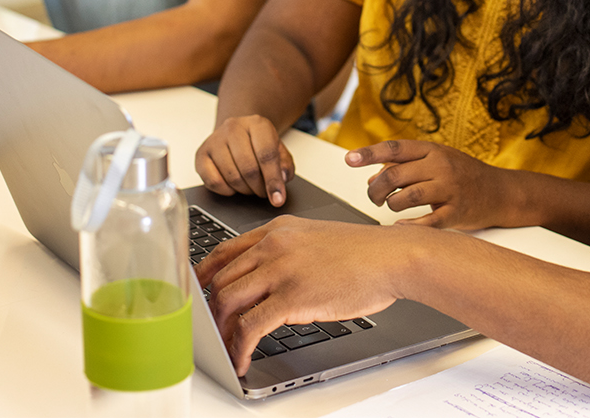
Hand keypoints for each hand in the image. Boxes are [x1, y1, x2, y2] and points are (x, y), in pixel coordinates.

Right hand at [195, 115, 295, 205]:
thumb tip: (282, 179)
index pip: (267, 155)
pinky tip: (234, 185)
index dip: (274, 180)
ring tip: (251, 187)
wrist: (237, 132)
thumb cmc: (258, 143)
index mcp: (257, 124)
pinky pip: (213, 182)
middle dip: (259, 188)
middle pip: (249, 168)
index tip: (278, 199)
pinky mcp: (201, 154)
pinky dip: (226, 190)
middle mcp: (233, 128)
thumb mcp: (279, 150)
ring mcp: (215, 140)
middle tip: (263, 192)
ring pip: (232, 177)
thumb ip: (285, 165)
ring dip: (245, 190)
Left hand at [198, 217, 410, 375]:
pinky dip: (239, 347)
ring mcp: (280, 270)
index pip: (224, 251)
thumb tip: (266, 277)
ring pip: (228, 302)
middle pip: (221, 279)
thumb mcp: (315, 237)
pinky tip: (242, 359)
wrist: (391, 257)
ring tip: (225, 348)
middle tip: (212, 329)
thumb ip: (286, 250)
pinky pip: (250, 327)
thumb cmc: (363, 252)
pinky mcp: (291, 298)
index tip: (198, 292)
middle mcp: (273, 246)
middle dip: (211, 309)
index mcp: (277, 229)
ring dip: (221, 331)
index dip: (204, 275)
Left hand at [347, 140, 513, 229]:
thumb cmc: (463, 175)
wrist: (501, 192)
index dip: (369, 154)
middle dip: (376, 188)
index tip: (349, 159)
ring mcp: (450, 189)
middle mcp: (440, 166)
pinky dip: (410, 225)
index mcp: (433, 150)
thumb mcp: (435, 162)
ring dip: (391, 205)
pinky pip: (427, 222)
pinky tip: (402, 225)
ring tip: (391, 207)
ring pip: (407, 197)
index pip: (394, 149)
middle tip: (372, 196)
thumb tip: (371, 178)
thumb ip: (404, 167)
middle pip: (395, 175)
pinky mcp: (456, 212)